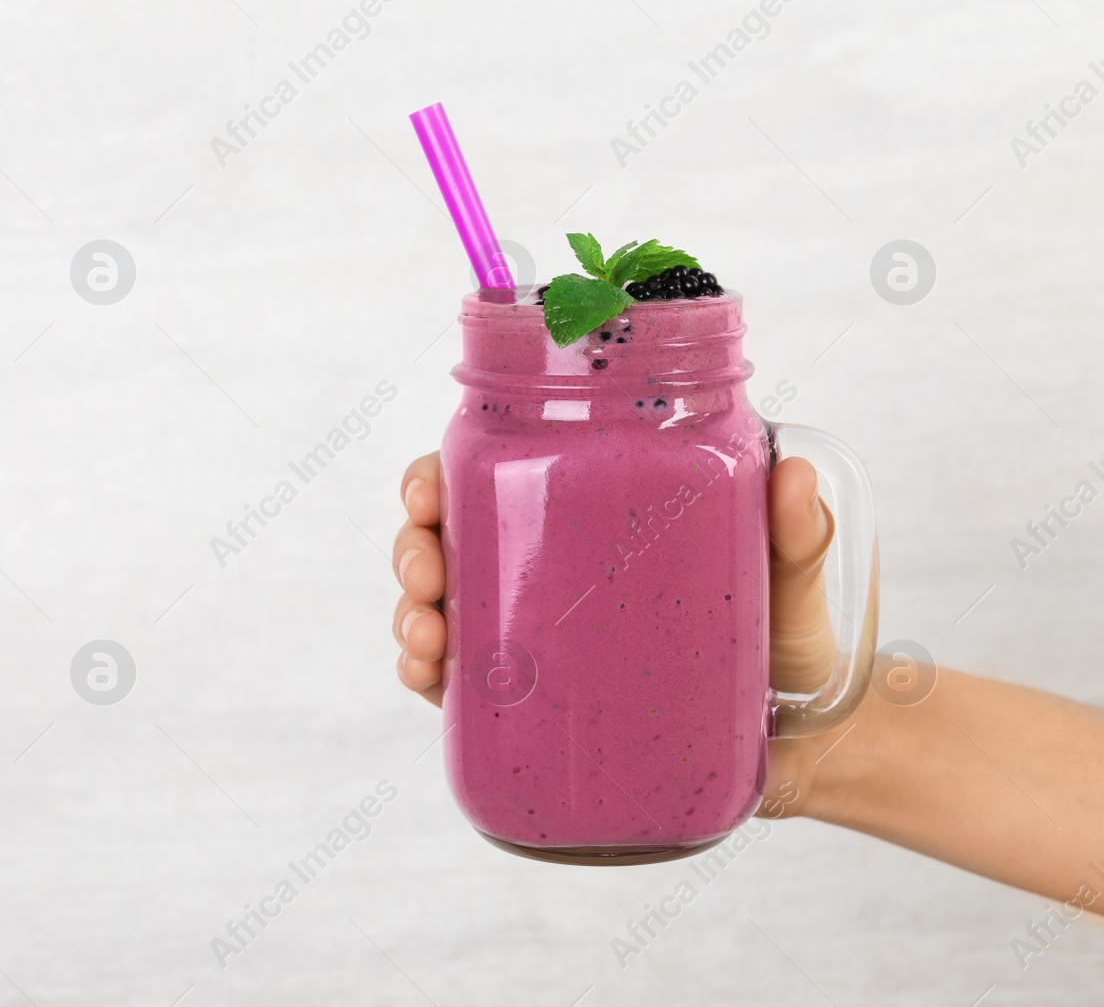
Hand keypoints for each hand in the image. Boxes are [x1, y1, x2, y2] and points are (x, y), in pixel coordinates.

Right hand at [391, 452, 841, 813]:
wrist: (808, 744)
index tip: (427, 491)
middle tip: (426, 574)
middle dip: (414, 549)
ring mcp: (538, 636)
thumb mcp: (789, 578)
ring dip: (412, 613)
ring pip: (442, 606)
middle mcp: (550, 568)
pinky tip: (427, 679)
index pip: (493, 476)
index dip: (439, 476)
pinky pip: (462, 683)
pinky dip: (427, 676)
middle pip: (451, 538)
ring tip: (427, 639)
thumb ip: (797, 531)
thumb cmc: (790, 638)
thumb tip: (798, 476)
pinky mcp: (538, 703)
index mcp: (590, 514)